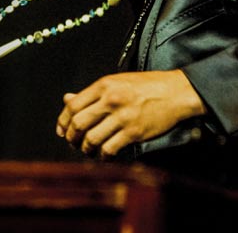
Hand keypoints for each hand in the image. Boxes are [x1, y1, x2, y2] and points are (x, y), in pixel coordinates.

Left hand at [55, 69, 205, 158]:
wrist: (175, 92)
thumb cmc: (147, 85)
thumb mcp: (117, 81)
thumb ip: (93, 93)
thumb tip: (67, 99)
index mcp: (105, 85)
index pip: (73, 105)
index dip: (63, 120)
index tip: (62, 130)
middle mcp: (111, 100)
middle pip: (79, 124)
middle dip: (72, 137)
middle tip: (74, 142)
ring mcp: (122, 116)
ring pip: (91, 139)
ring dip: (86, 149)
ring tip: (88, 149)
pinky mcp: (134, 132)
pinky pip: (109, 149)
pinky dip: (103, 156)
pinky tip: (104, 155)